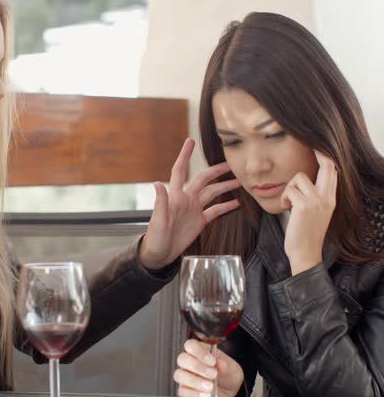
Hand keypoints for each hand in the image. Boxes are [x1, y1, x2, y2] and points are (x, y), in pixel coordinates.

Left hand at [139, 138, 240, 268]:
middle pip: (203, 180)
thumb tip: (157, 183)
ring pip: (212, 193)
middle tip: (231, 164)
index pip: (180, 171)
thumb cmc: (155, 238)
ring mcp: (194, 210)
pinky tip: (237, 202)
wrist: (159, 255)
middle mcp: (186, 200)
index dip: (185, 156)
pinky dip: (226, 206)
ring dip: (225, 187)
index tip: (190, 141)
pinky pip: (215, 211)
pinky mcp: (200, 221)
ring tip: (240, 181)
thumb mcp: (158, 221)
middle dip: (216, 171)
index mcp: (175, 197)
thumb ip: (160, 202)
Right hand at [174, 339, 243, 396]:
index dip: (199, 352)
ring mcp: (185, 376)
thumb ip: (225, 364)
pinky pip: (182, 391)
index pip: (190, 345)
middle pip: (182, 359)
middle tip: (213, 374)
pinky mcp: (185, 390)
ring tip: (210, 387)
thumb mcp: (231, 367)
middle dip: (197, 367)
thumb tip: (220, 363)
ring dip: (195, 381)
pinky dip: (194, 394)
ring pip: (179, 375)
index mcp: (199, 350)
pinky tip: (206, 395)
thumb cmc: (228, 373)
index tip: (212, 361)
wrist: (230, 390)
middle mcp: (189, 361)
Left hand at [281, 150, 336, 274]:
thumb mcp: (315, 213)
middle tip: (310, 144)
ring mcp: (317, 201)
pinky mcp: (304, 206)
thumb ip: (313, 197)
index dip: (326, 157)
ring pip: (298, 177)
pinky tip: (286, 209)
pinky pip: (289, 190)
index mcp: (330, 199)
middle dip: (317, 152)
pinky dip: (283, 198)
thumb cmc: (305, 234)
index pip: (333, 171)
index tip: (318, 146)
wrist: (305, 253)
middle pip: (326, 166)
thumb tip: (303, 182)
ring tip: (288, 203)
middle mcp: (327, 198)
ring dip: (288, 188)